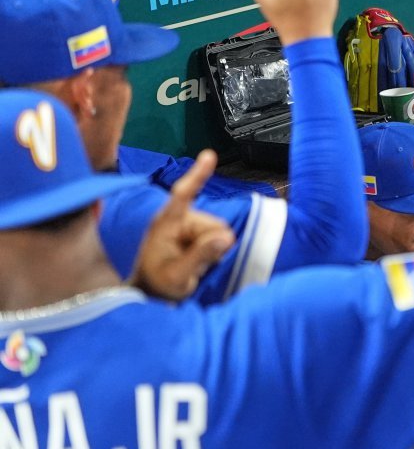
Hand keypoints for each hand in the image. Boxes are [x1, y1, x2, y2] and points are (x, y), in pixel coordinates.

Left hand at [130, 151, 236, 300]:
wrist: (151, 293)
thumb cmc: (158, 284)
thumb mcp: (179, 276)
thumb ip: (201, 255)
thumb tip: (226, 237)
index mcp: (166, 224)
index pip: (183, 195)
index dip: (197, 175)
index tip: (209, 156)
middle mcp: (177, 219)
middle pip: (214, 224)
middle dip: (213, 244)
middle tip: (195, 265)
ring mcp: (186, 225)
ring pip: (219, 231)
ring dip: (212, 249)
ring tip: (193, 264)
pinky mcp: (194, 232)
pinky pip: (218, 236)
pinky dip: (213, 250)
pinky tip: (197, 260)